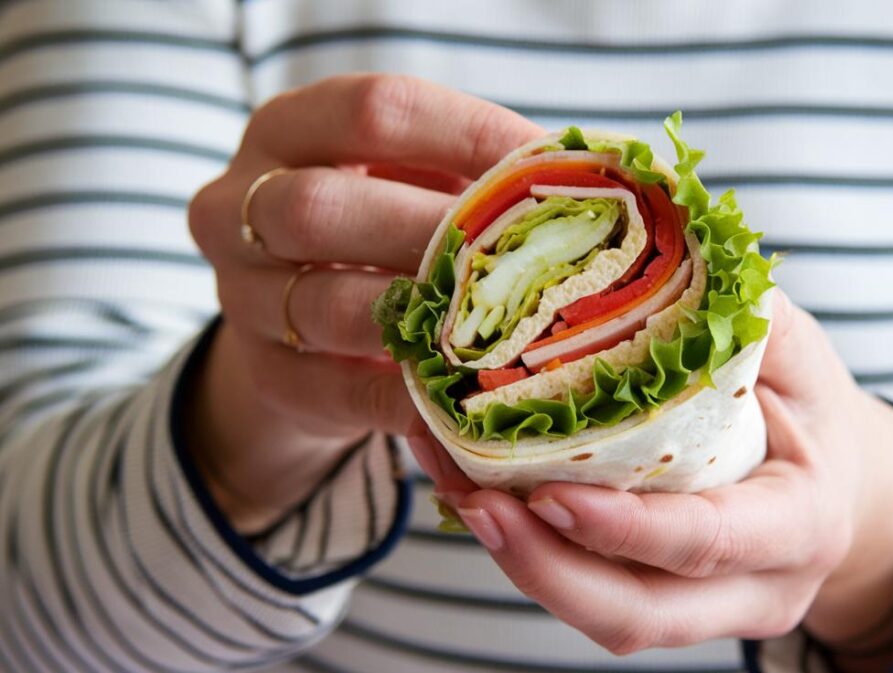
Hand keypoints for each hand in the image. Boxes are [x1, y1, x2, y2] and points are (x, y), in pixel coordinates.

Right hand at [186, 74, 542, 530]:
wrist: (295, 322)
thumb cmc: (382, 230)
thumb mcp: (412, 180)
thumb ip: (474, 177)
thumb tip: (599, 186)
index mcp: (290, 129)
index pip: (376, 111)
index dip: (469, 134)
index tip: (552, 165)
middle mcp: (240, 205)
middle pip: (322, 208)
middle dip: (432, 235)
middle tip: (524, 259)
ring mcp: (241, 295)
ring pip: (325, 307)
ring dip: (423, 325)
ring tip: (507, 334)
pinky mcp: (266, 375)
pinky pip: (339, 392)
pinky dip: (410, 400)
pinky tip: (469, 403)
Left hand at [411, 292, 892, 668]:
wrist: (835, 479)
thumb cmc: (812, 406)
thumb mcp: (800, 353)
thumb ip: (744, 316)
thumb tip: (663, 245)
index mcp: (801, 524)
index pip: (706, 541)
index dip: (622, 528)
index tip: (544, 492)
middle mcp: (758, 589)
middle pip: (638, 615)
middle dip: (543, 567)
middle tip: (471, 500)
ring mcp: (709, 612)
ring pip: (603, 618)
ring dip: (521, 562)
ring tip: (454, 490)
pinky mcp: (663, 606)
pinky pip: (590, 596)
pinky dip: (531, 554)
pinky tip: (477, 496)